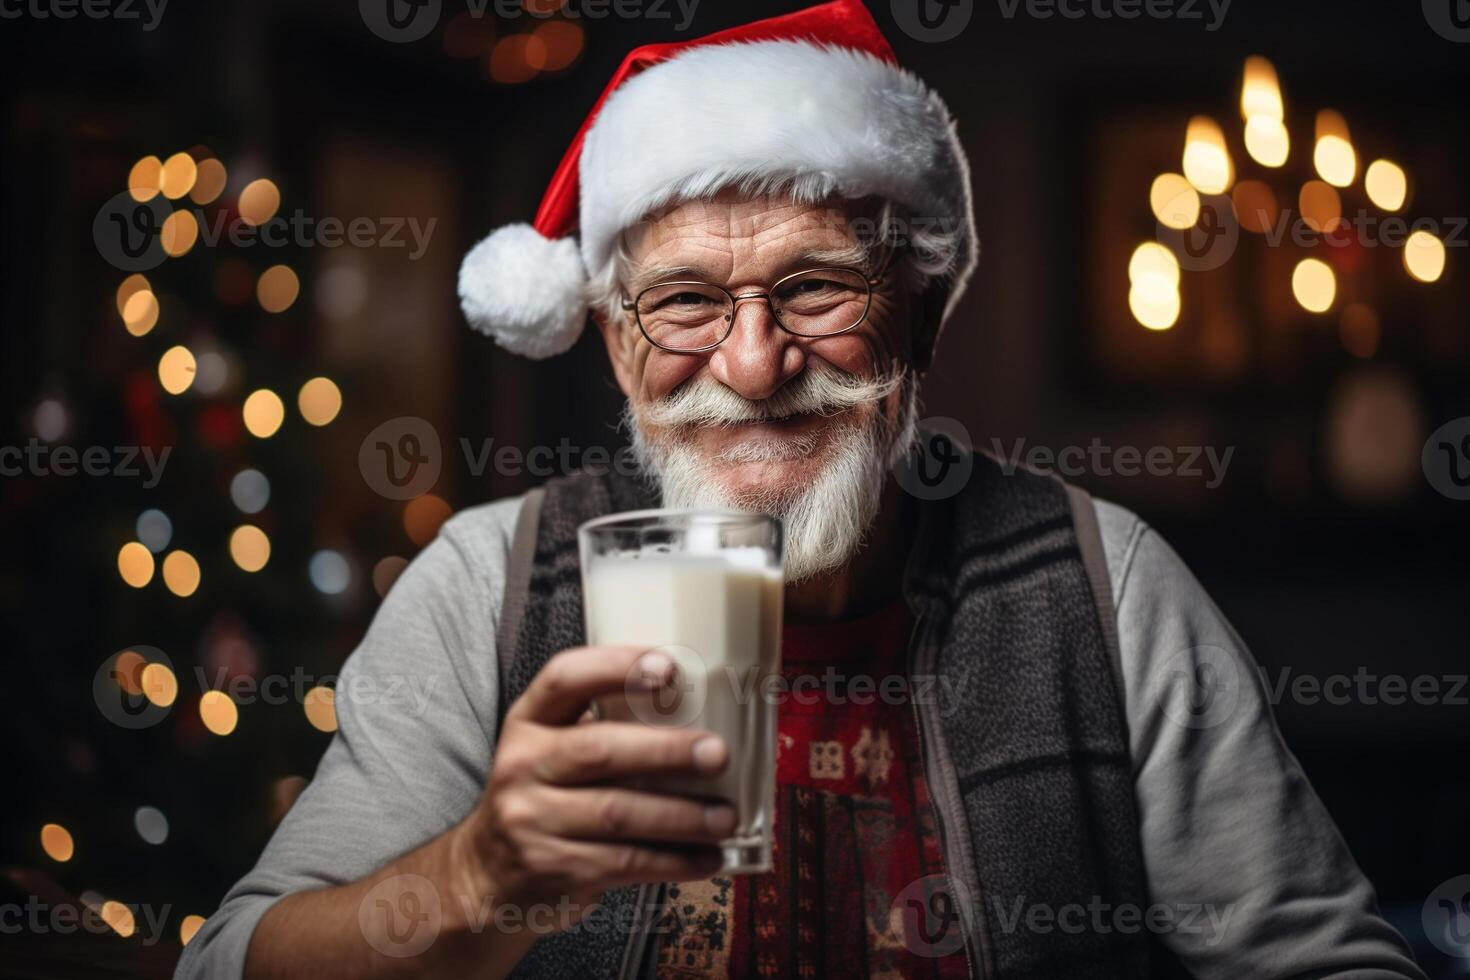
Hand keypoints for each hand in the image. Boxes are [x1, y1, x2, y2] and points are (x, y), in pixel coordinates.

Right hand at [453, 646, 732, 920]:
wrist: (485, 878)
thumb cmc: (540, 800)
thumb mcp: (548, 751)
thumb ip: (600, 728)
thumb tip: (699, 717)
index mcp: (527, 723)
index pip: (564, 679)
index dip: (616, 668)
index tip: (669, 667)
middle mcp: (523, 766)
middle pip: (599, 750)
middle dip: (667, 751)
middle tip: (717, 753)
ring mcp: (532, 821)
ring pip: (618, 814)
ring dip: (683, 817)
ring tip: (725, 816)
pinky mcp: (553, 870)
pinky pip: (625, 863)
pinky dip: (674, 861)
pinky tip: (707, 858)